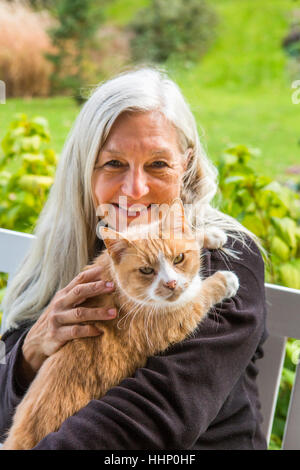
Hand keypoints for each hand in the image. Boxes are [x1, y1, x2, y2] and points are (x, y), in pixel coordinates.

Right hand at [19, 265, 115, 380]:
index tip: (107, 271)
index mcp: (63, 294)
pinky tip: (100, 331)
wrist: (36, 340)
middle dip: (96, 288)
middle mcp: (60, 304)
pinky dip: (89, 330)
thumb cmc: (58, 318)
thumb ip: (79, 293)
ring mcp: (57, 319)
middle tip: (112, 287)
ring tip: (113, 313)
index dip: (93, 274)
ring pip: (80, 313)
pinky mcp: (57, 334)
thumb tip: (101, 279)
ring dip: (98, 312)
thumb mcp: (65, 303)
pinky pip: (76, 331)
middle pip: (79, 292)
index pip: (79, 280)